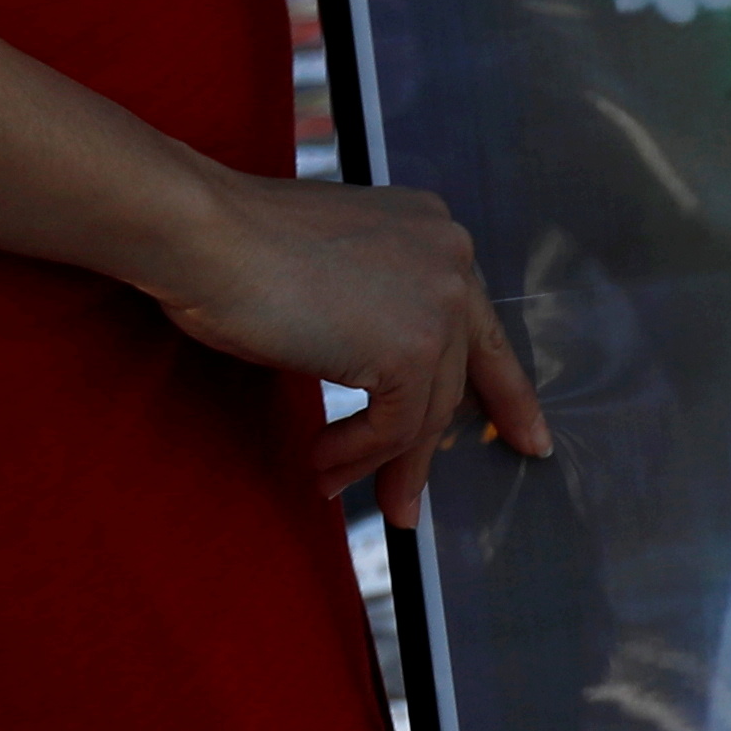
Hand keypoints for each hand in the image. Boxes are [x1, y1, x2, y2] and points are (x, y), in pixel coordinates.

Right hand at [141, 163, 554, 523]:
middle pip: (458, 376)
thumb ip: (373, 305)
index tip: (528, 433)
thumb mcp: (329, 269)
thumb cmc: (236, 246)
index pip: (479, 323)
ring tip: (334, 484)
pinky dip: (355, 455)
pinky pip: (394, 429)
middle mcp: (450, 259)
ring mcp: (436, 304)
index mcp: (432, 229)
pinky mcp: (409, 351)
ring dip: (378, 461)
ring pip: (424, 412)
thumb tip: (381, 370)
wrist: (203, 234)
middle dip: (435, 448)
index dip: (504, 388)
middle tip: (416, 500)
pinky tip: (320, 465)